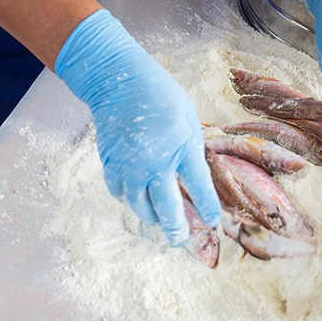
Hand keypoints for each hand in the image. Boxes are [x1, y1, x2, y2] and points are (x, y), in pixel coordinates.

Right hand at [55, 10, 221, 244]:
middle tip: (180, 238)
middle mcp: (154, 162)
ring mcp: (129, 166)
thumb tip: (192, 175)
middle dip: (176, 228)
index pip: (198, 187)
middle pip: (166, 207)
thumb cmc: (159, 95)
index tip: (211, 220)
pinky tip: (137, 199)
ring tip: (160, 221)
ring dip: (151, 217)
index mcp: (180, 147)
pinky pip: (120, 193)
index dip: (207, 208)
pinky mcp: (110, 164)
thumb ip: (191, 148)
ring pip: (139, 206)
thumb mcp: (188, 117)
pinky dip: (130, 200)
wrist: (117, 82)